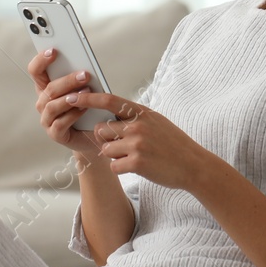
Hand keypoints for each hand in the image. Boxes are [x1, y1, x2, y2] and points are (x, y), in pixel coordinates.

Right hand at [28, 47, 106, 161]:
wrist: (94, 133)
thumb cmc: (88, 107)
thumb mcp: (84, 89)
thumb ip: (80, 77)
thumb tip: (84, 65)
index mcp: (46, 87)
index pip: (35, 71)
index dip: (41, 60)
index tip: (54, 50)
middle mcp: (43, 102)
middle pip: (48, 88)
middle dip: (67, 80)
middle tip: (85, 74)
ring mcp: (47, 119)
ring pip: (52, 105)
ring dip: (70, 97)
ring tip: (87, 90)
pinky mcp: (55, 134)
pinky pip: (60, 123)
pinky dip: (72, 115)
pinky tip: (84, 109)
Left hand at [70, 91, 210, 190]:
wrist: (193, 166)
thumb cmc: (173, 144)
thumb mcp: (156, 122)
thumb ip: (135, 117)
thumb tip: (110, 113)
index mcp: (142, 112)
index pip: (109, 100)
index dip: (88, 98)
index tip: (72, 97)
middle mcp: (138, 125)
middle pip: (101, 129)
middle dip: (105, 139)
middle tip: (121, 145)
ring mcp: (137, 144)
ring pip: (105, 149)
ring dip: (114, 156)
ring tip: (133, 156)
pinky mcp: (137, 163)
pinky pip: (113, 166)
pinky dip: (121, 169)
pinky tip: (136, 167)